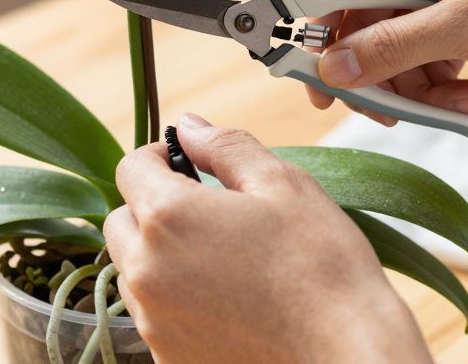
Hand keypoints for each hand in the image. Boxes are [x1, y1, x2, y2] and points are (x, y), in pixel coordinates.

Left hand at [102, 114, 430, 363]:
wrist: (346, 356)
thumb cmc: (322, 267)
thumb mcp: (283, 184)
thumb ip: (225, 146)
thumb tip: (188, 126)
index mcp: (167, 217)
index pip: (129, 167)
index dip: (159, 156)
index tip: (190, 164)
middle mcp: (146, 270)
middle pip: (121, 219)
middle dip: (152, 205)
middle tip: (207, 210)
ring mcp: (153, 320)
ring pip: (131, 268)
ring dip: (159, 253)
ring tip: (220, 256)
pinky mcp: (167, 356)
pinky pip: (152, 312)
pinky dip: (174, 297)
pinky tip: (224, 296)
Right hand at [307, 0, 467, 120]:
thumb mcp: (464, 27)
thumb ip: (391, 49)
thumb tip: (331, 69)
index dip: (313, 29)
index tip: (307, 76)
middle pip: (362, 25)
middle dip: (375, 73)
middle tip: (378, 114)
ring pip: (394, 51)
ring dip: (417, 88)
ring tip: (458, 105)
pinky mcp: (461, 21)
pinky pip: (426, 60)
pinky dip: (444, 87)